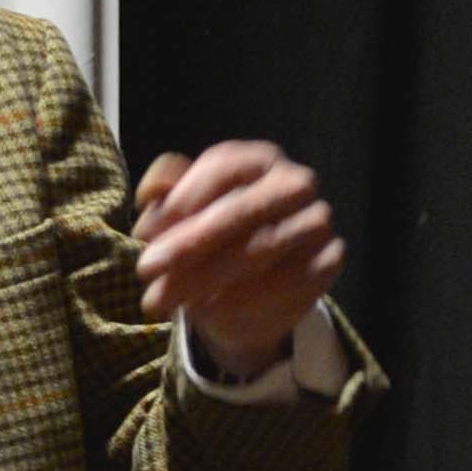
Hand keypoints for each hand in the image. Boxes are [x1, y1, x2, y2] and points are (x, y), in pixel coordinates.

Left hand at [135, 141, 344, 378]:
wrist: (251, 292)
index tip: (142, 233)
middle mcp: (294, 182)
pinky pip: (288, 281)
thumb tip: (150, 193)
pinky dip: (244, 299)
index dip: (180, 201)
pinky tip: (208, 310)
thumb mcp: (182, 212)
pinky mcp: (329, 259)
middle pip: (241, 210)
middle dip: (189, 244)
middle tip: (145, 270)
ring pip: (262, 248)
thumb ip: (165, 195)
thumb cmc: (211, 240)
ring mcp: (317, 219)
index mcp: (257, 159)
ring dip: (206, 277)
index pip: (220, 170)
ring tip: (164, 299)